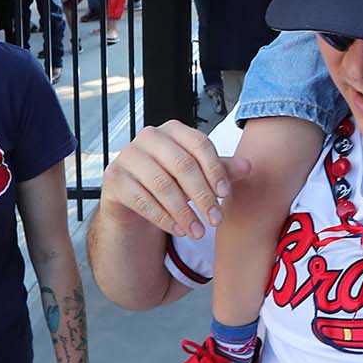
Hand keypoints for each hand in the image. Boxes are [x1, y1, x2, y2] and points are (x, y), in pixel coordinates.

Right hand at [103, 121, 252, 238]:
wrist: (131, 204)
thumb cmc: (168, 184)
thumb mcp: (197, 178)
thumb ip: (220, 170)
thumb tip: (248, 166)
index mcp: (171, 130)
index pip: (199, 144)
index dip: (215, 170)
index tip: (227, 195)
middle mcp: (147, 137)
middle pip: (182, 164)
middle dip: (202, 195)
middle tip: (217, 220)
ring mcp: (127, 156)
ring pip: (162, 184)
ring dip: (185, 212)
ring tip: (200, 232)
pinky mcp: (113, 179)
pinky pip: (142, 199)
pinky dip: (164, 217)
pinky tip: (179, 230)